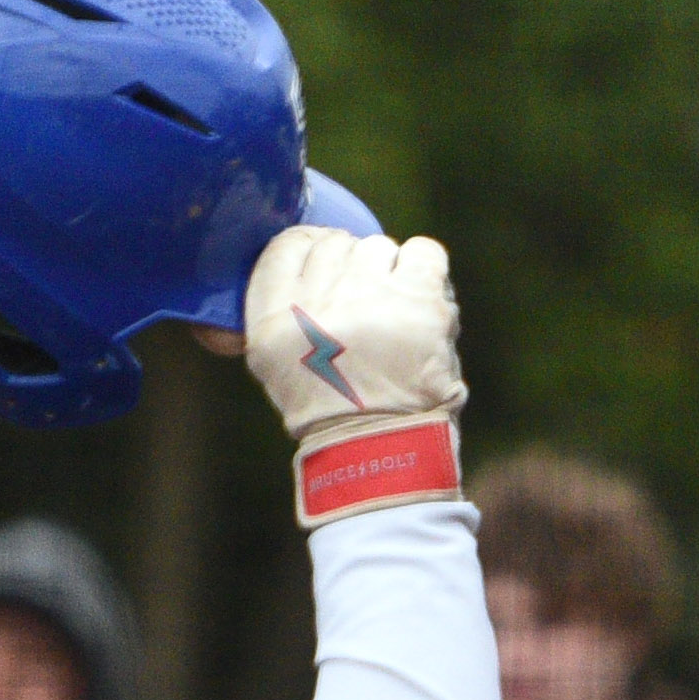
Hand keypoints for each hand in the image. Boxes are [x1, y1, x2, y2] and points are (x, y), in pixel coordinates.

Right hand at [241, 226, 463, 520]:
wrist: (384, 454)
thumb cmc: (334, 413)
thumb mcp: (276, 365)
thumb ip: (281, 308)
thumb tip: (308, 254)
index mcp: (272, 317)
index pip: (288, 245)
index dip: (313, 249)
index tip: (331, 267)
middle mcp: (315, 300)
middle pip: (336, 245)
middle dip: (353, 271)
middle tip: (368, 309)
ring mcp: (367, 296)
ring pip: (378, 248)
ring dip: (390, 276)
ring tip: (396, 318)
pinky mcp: (417, 300)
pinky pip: (423, 252)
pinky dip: (426, 270)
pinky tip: (424, 301)